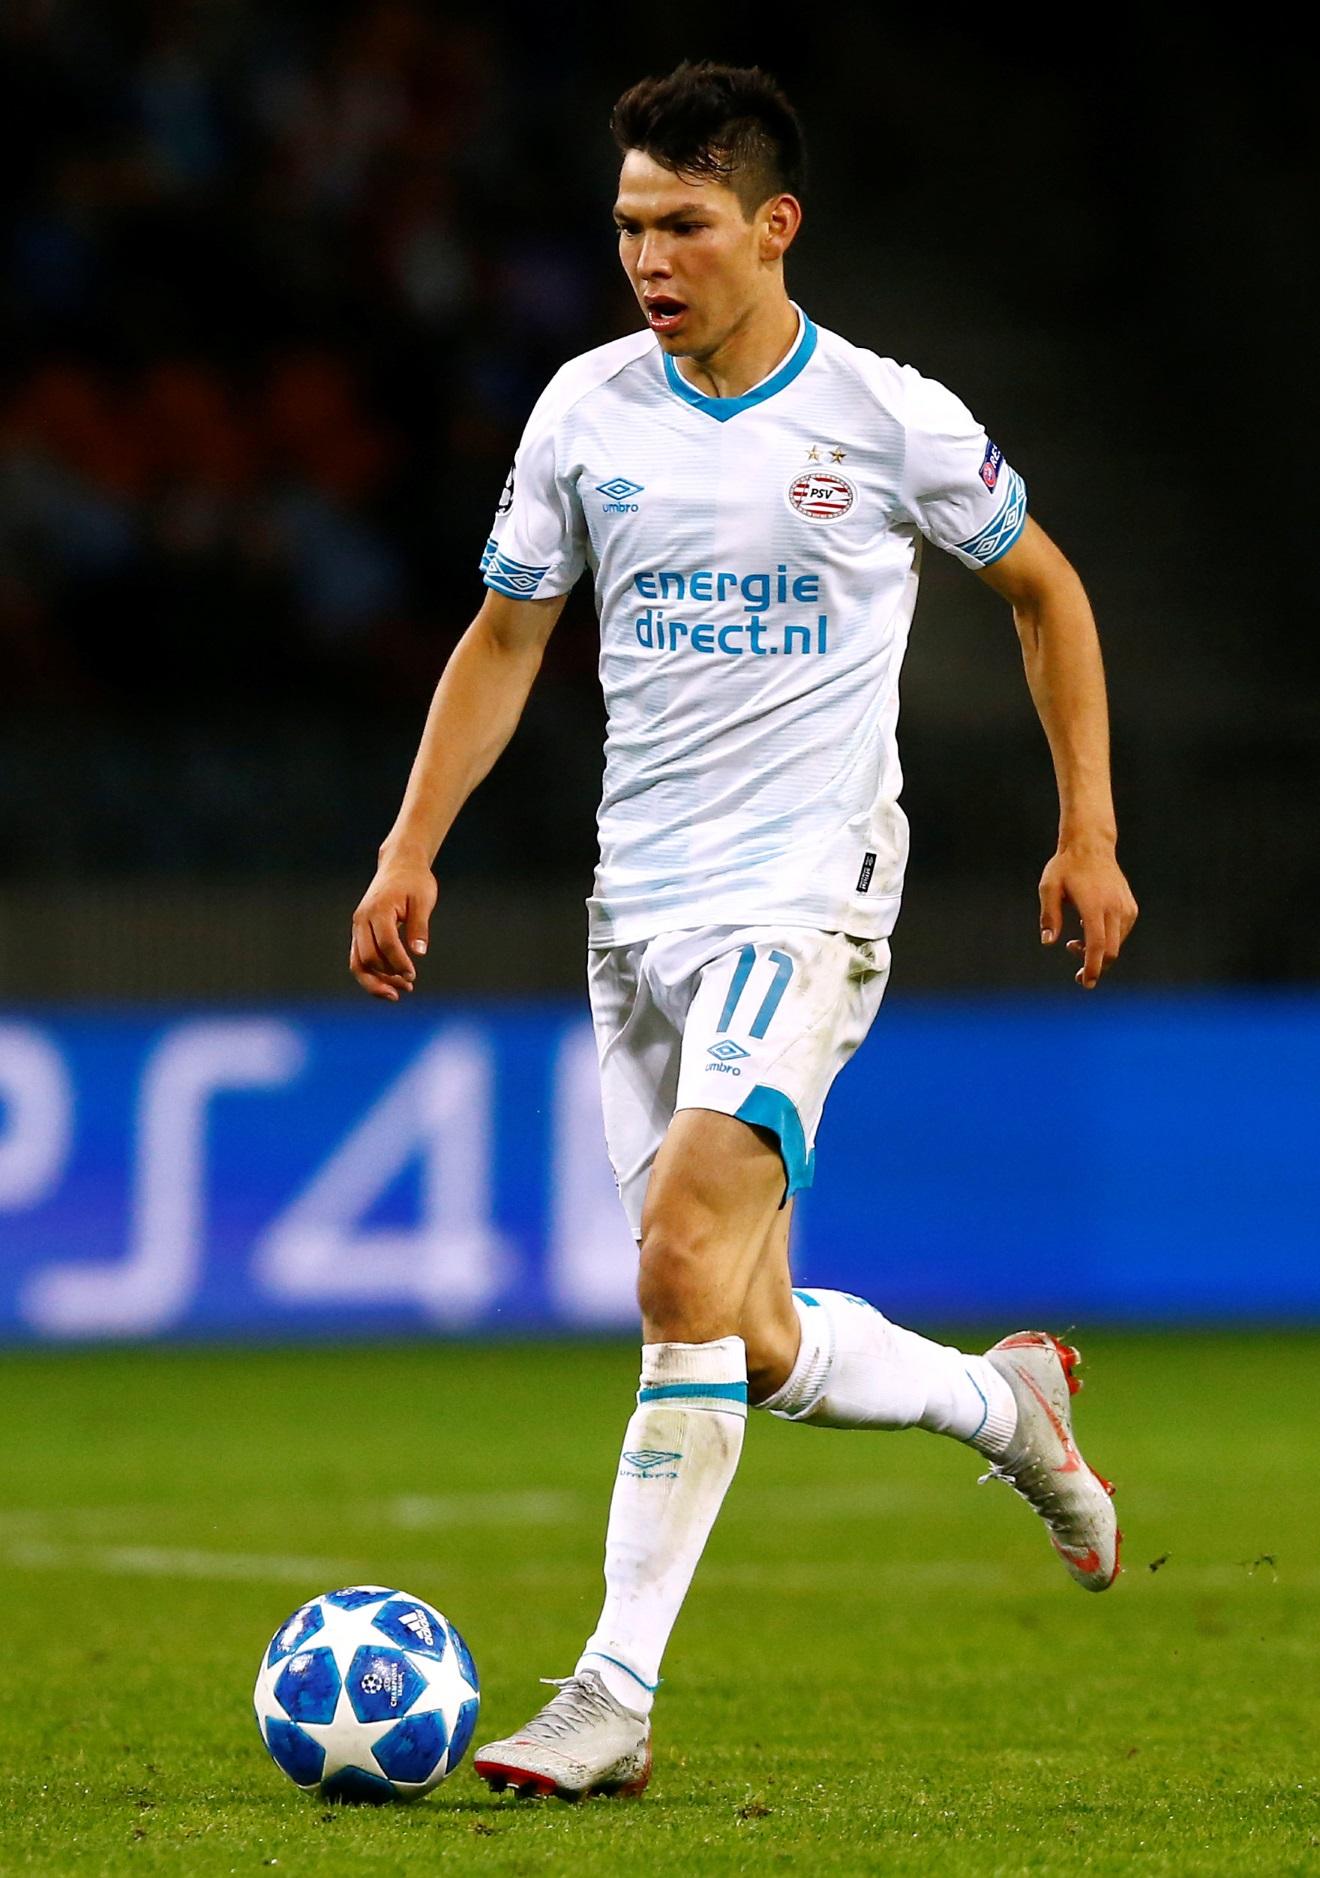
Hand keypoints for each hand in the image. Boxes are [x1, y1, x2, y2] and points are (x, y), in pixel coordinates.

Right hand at [350, 859, 437, 1001]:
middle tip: (409, 986)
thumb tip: (419, 953)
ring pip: (358, 963)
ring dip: (376, 981)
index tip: (413, 975)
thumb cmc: (414, 882)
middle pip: (367, 959)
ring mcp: (358, 927)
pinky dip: (372, 973)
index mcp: (378, 911)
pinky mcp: (360, 932)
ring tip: (399, 991)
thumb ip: (420, 926)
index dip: (399, 963)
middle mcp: (362, 920)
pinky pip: (359, 958)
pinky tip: (390, 982)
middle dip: (387, 977)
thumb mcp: (423, 900)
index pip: (386, 945)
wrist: (400, 865)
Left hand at [1038, 845, 1137, 988]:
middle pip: (1111, 950)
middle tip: (1079, 977)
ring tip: (1074, 944)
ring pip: (1117, 944)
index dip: (1092, 967)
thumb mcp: (1048, 887)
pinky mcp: (1130, 908)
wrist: (1091, 846)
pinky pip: (1122, 934)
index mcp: (1094, 905)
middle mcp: (1114, 908)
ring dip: (1098, 952)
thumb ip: (1048, 916)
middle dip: (1097, 968)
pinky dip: (1107, 941)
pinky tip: (1089, 930)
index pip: (1097, 945)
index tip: (1086, 982)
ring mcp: (1125, 908)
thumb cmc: (1066, 867)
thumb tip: (1048, 943)